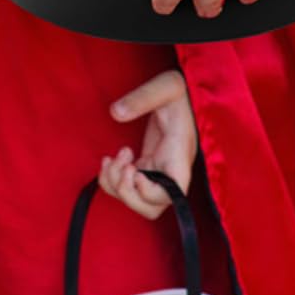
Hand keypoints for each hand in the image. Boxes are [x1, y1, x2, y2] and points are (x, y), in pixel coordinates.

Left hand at [100, 70, 196, 218]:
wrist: (184, 93)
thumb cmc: (182, 89)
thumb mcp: (166, 86)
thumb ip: (143, 97)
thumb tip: (115, 113)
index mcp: (179, 154)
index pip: (173, 192)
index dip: (151, 193)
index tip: (136, 170)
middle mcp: (170, 170)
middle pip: (151, 208)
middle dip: (126, 193)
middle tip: (122, 165)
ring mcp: (157, 172)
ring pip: (135, 202)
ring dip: (115, 186)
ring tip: (112, 158)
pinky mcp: (146, 167)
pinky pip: (126, 188)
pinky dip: (110, 180)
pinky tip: (110, 158)